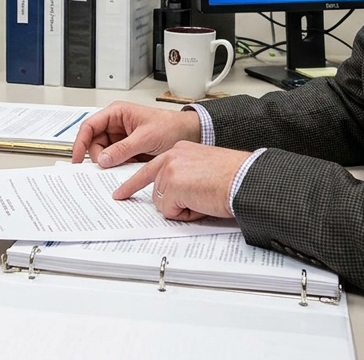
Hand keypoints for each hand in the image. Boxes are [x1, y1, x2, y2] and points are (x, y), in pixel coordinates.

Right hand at [71, 101, 201, 167]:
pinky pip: (114, 160)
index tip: (77, 159)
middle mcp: (116, 125)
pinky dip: (116, 167)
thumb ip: (123, 149)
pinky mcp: (127, 150)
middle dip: (97, 156)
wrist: (190, 134)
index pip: (89, 126)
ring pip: (103, 153)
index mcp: (117, 113)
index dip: (80, 142)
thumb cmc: (171, 127)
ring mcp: (121, 138)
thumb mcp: (146, 137)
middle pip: (94, 143)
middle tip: (104, 168)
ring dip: (108, 163)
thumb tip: (103, 159)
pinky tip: (124, 170)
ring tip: (119, 168)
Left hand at [113, 142, 250, 221]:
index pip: (150, 169)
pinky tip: (202, 202)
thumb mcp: (203, 168)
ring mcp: (170, 170)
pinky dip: (186, 214)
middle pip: (157, 191)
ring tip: (204, 197)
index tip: (120, 193)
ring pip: (162, 203)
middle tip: (197, 198)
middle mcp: (171, 156)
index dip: (133, 185)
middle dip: (174, 202)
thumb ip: (184, 175)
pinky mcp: (172, 185)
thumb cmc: (233, 177)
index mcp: (179, 150)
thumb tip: (174, 195)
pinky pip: (170, 212)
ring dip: (182, 207)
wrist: (244, 179)